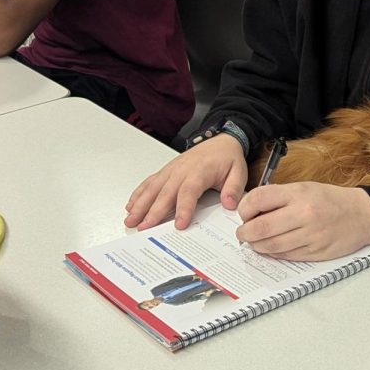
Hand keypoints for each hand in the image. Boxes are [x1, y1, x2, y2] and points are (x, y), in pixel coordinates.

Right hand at [125, 136, 247, 229]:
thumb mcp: (239, 172)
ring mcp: (171, 170)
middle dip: (153, 212)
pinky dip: (139, 193)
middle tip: (143, 228)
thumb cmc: (227, 158)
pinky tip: (131, 206)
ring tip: (130, 220)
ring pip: (153, 188)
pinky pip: (149, 182)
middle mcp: (181, 170)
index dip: (183, 208)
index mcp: (200, 171)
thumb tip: (228, 204)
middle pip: (165, 192)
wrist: (220, 140)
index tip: (179, 224)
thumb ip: (234, 189)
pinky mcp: (166, 171)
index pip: (189, 191)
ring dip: (140, 204)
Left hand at [235, 183, 369, 259]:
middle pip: (260, 228)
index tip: (244, 214)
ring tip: (255, 241)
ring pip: (270, 245)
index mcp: (299, 193)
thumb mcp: (305, 188)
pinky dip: (272, 253)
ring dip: (256, 246)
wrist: (362, 215)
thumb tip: (251, 209)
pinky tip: (271, 248)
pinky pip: (285, 255)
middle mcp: (303, 214)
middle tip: (242, 233)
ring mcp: (309, 235)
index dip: (244, 209)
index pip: (258, 199)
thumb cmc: (331, 200)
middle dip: (244, 233)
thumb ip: (280, 197)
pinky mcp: (314, 252)